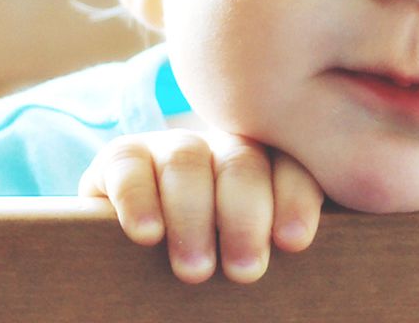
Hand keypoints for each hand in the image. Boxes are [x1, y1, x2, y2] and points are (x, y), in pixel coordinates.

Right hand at [79, 130, 324, 283]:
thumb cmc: (216, 263)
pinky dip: (138, 199)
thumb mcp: (247, 252)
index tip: (294, 241)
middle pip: (241, 163)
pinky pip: (128, 165)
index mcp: (268, 164)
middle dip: (244, 218)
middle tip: (244, 272)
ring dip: (193, 217)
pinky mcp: (121, 158)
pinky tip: (147, 235)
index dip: (294, 198)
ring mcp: (170, 148)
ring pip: (186, 162)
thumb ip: (274, 243)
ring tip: (195, 271)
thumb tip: (297, 256)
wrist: (140, 261)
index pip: (290, 165)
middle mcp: (222, 147)